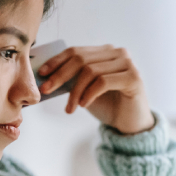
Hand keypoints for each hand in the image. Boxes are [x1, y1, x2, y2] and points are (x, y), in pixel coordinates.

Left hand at [36, 45, 153, 133]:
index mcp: (105, 52)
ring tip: (70, 107)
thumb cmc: (108, 106)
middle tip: (46, 90)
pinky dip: (89, 94)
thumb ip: (72, 80)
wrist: (130, 124)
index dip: (56, 61)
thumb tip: (45, 76)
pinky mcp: (133, 78)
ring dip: (75, 91)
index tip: (41, 73)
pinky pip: (103, 82)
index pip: (76, 51)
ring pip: (90, 71)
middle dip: (60, 75)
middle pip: (81, 59)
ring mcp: (127, 64)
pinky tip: (84, 105)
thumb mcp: (85, 90)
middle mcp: (118, 53)